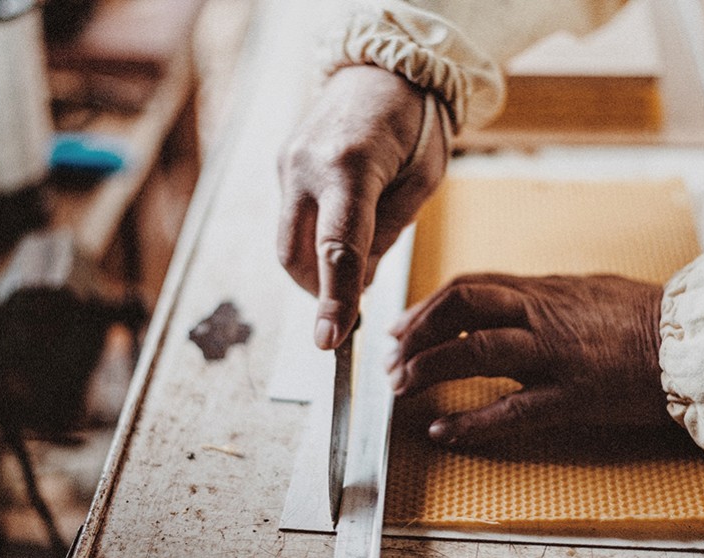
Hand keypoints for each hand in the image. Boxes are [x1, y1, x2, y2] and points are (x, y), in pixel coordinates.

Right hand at [278, 66, 447, 349]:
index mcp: (352, 165)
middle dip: (321, 289)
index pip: (338, 247)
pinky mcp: (281, 164)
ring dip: (314, 268)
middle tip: (354, 297)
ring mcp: (287, 163)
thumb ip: (387, 234)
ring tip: (352, 258)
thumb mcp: (422, 181)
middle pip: (297, 255)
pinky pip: (290, 220)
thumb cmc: (415, 125)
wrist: (382, 70)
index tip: (329, 341)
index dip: (333, 299)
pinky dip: (311, 240)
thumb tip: (356, 282)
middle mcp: (307, 164)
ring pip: (286, 243)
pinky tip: (338, 227)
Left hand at [387, 273, 669, 446]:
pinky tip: (443, 433)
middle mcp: (540, 315)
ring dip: (430, 369)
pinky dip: (471, 422)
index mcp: (541, 291)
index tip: (399, 328)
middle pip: (460, 307)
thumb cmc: (640, 315)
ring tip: (402, 388)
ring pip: (476, 352)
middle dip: (416, 333)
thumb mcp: (583, 289)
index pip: (468, 288)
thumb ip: (540, 294)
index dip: (425, 308)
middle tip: (391, 360)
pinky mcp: (573, 395)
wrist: (692, 341)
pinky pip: (512, 409)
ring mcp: (555, 354)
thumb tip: (503, 299)